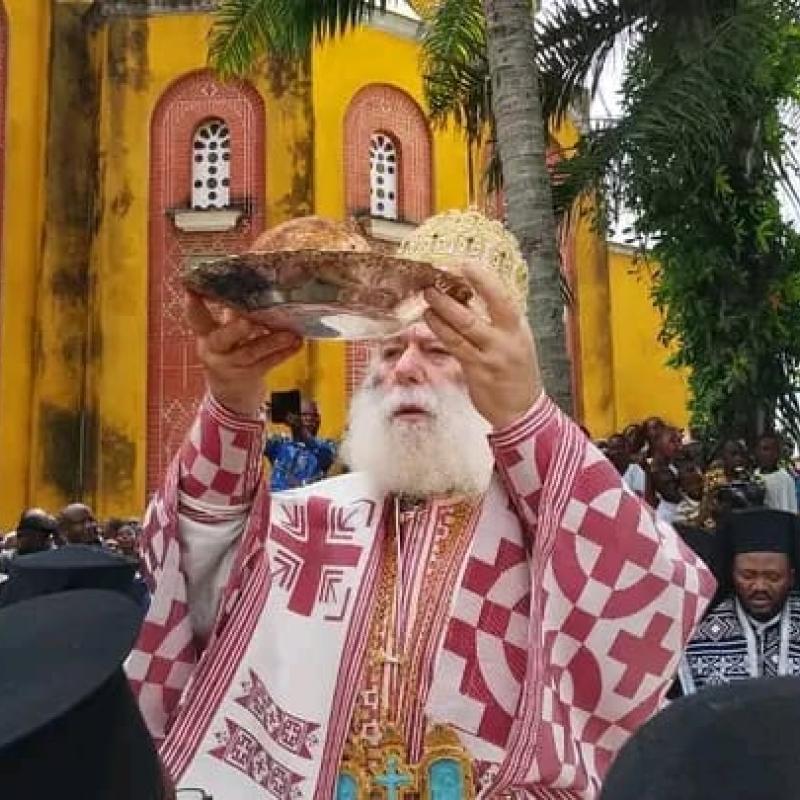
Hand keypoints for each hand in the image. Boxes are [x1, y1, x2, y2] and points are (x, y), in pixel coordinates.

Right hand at [186, 292, 302, 416]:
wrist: (232, 394)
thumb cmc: (231, 352)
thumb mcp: (225, 333)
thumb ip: (233, 312)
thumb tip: (250, 281)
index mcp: (206, 335)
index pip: (195, 318)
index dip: (193, 304)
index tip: (191, 289)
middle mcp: (214, 350)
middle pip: (222, 339)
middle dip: (235, 329)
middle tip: (248, 321)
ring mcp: (231, 365)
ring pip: (250, 353)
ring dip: (271, 342)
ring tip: (290, 334)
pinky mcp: (249, 376)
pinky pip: (268, 363)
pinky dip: (284, 353)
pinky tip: (297, 343)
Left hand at [423, 263, 541, 428]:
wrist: (523, 411)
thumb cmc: (517, 374)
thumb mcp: (516, 341)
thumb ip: (498, 322)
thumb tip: (469, 297)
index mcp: (518, 329)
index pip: (502, 298)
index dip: (484, 280)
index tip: (466, 265)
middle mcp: (506, 341)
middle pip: (475, 314)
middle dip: (451, 297)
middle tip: (433, 282)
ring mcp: (490, 357)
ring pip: (461, 331)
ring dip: (441, 313)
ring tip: (427, 299)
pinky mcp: (477, 372)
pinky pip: (455, 348)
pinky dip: (441, 332)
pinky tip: (431, 321)